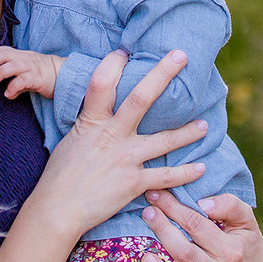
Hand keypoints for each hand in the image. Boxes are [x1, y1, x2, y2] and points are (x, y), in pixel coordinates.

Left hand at [0, 46, 64, 98]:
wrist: (64, 74)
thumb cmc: (44, 74)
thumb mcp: (28, 73)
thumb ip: (16, 79)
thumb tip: (6, 91)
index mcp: (21, 56)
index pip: (3, 51)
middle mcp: (25, 59)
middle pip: (4, 54)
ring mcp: (31, 68)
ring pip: (12, 65)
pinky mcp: (37, 78)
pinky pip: (23, 81)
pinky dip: (13, 87)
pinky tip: (8, 94)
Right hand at [28, 50, 209, 241]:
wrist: (58, 209)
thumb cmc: (60, 175)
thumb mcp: (71, 139)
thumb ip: (91, 123)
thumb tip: (102, 108)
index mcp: (91, 122)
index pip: (101, 82)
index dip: (113, 63)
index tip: (124, 52)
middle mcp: (112, 136)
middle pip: (141, 98)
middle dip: (162, 74)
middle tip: (181, 56)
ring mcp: (125, 159)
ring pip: (165, 139)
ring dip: (187, 132)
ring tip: (204, 125)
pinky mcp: (134, 183)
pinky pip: (166, 176)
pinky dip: (186, 173)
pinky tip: (200, 168)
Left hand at [139, 190, 262, 261]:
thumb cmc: (244, 237)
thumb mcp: (245, 218)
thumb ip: (228, 204)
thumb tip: (203, 204)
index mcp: (231, 251)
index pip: (196, 225)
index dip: (174, 207)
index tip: (156, 193)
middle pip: (185, 253)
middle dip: (163, 231)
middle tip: (146, 213)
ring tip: (144, 258)